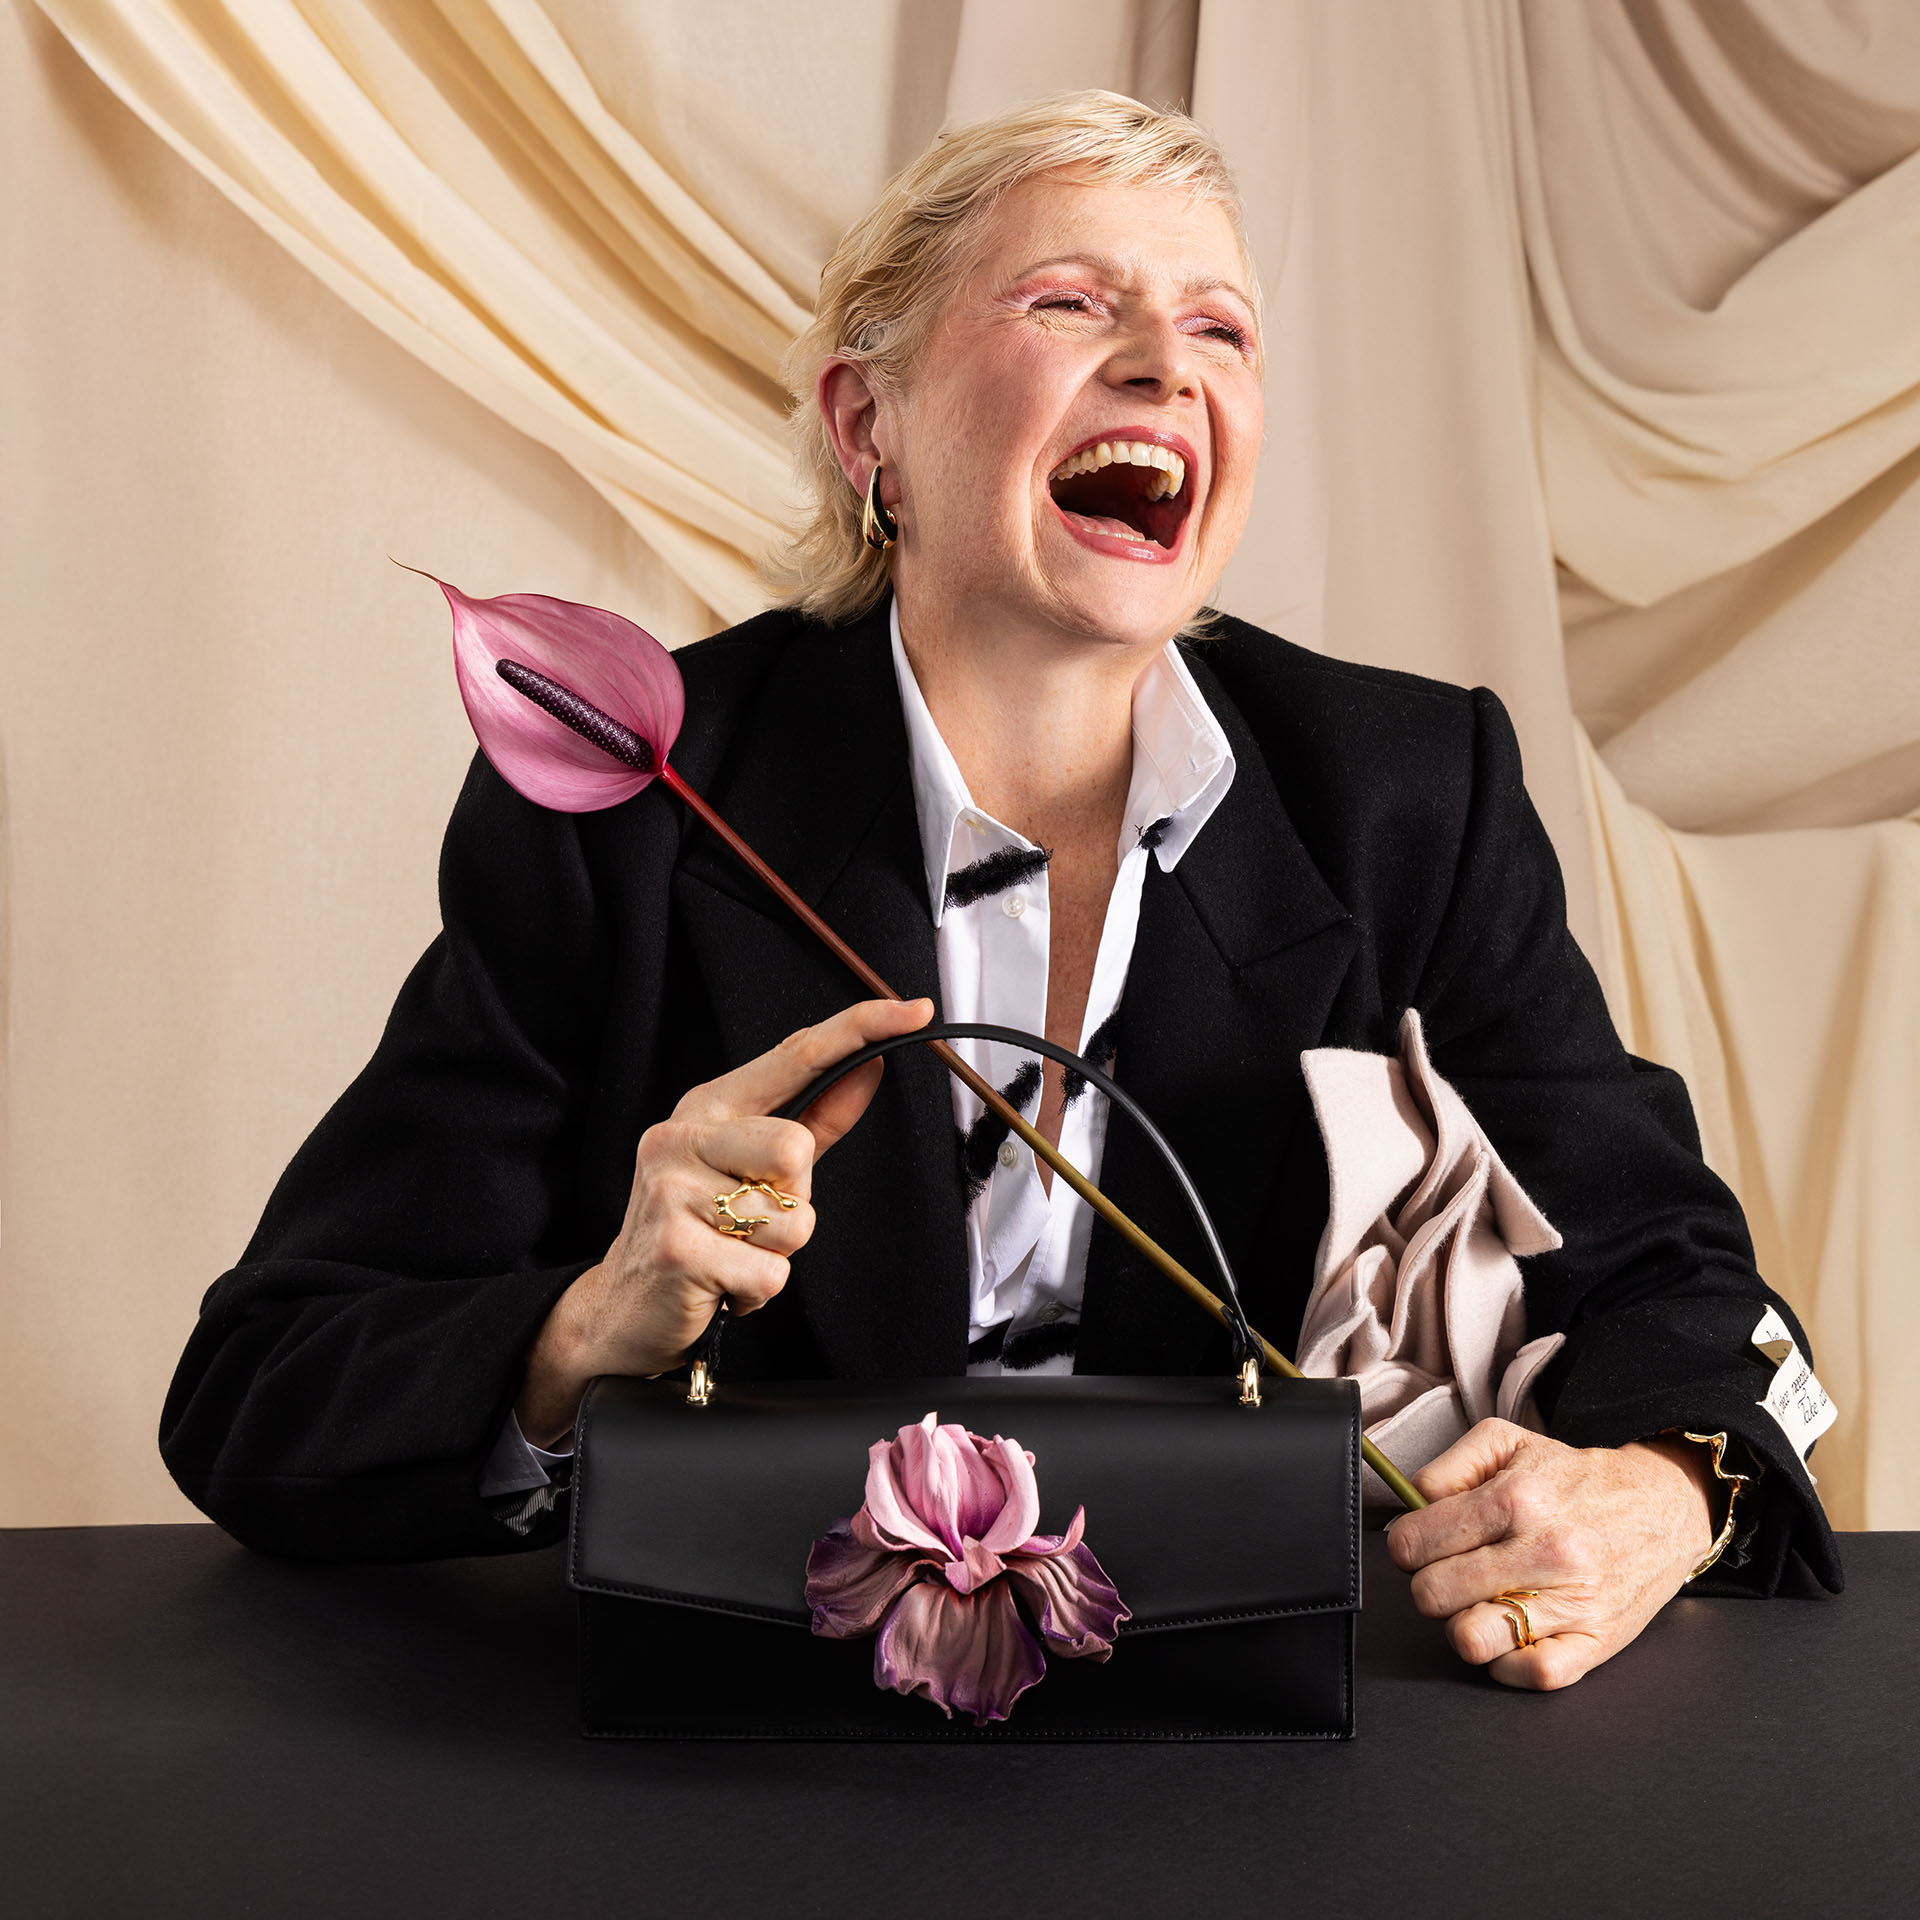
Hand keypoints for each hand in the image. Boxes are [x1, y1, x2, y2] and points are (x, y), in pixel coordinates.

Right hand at [514, 996, 932, 1444]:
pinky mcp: (678, 1249)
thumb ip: (814, 1118)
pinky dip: (758, 1293)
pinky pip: (771, 1273)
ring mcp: (673, 1191)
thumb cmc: (694, 1232)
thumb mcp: (749, 1168)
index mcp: (707, 1109)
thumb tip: (868, 1069)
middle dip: (795, 1200)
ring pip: (793, 1218)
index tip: (915, 1010)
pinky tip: (722, 1285)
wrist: (621, 1310)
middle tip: (751, 1223)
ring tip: (734, 1254)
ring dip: (777, 1253)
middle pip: (799, 1147)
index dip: (858, 1028)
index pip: (795, 1055)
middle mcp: (682, 1137)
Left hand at [1385, 1418, 1716, 1690]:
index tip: (1419, 1544)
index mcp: (1516, 1497)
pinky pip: (1530, 1674)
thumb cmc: (1572, 1478)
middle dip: (1429, 1583)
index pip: (1414, 1542)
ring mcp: (1574, 1602)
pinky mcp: (1597, 1642)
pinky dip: (1507, 1662)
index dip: (1406, 1545)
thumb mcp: (1506, 1442)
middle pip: (1433, 1594)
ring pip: (1472, 1639)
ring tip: (1478, 1603)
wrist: (1662, 1508)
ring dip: (1462, 1625)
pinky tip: (1509, 1633)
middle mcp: (1545, 1551)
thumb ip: (1446, 1467)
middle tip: (1451, 1571)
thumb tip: (1410, 1506)